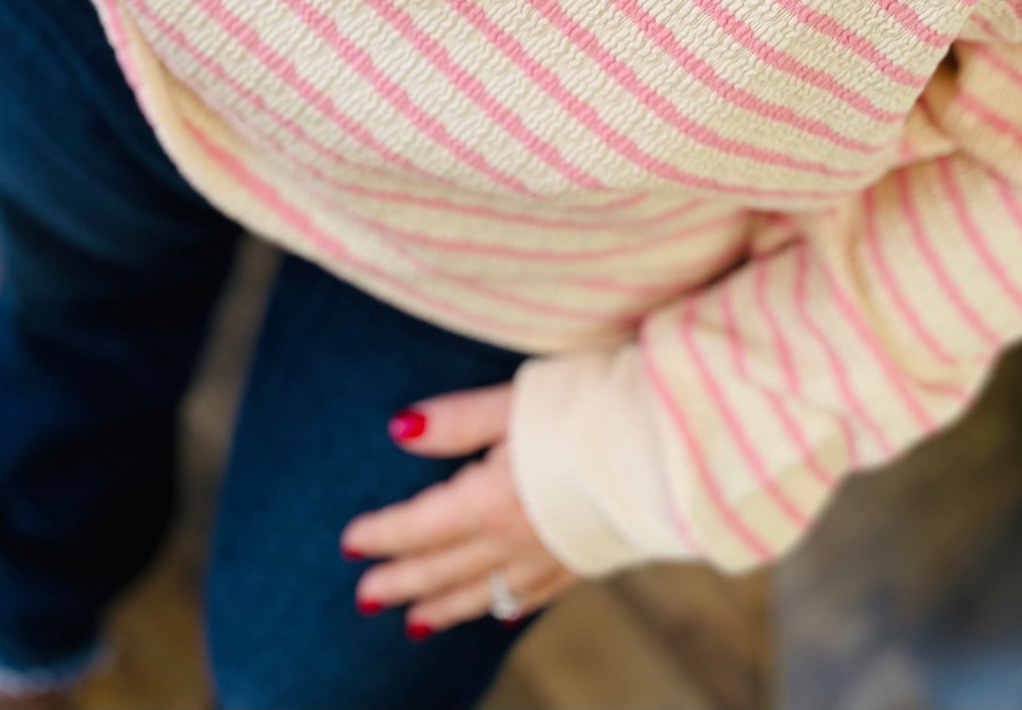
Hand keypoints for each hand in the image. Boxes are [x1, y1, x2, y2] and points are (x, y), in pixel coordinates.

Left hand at [340, 383, 576, 637]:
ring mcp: (551, 556)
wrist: (671, 444)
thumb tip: (398, 430)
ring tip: (414, 623)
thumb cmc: (592, 409)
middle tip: (365, 597)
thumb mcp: (517, 400)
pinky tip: (497, 614)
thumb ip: (457, 420)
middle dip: (402, 581)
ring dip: (444, 606)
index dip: (383, 534)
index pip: (421, 525)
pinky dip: (505, 606)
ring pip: (485, 591)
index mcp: (490, 500)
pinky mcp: (585, 558)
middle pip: (445, 567)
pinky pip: (532, 596)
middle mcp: (515, 540)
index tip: (350, 544)